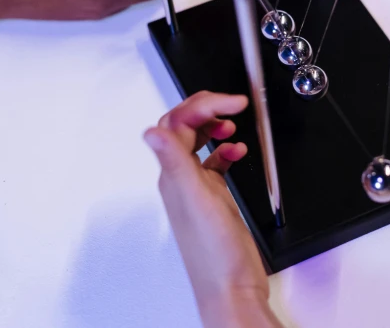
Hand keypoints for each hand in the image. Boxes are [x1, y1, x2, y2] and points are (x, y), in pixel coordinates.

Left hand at [144, 92, 282, 327]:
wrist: (231, 288)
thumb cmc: (215, 254)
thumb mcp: (197, 200)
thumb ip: (175, 163)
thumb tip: (151, 132)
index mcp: (174, 176)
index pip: (178, 124)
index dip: (203, 105)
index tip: (230, 101)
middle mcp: (181, 180)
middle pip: (185, 129)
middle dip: (207, 108)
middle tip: (233, 102)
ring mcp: (197, 189)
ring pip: (198, 144)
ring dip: (214, 127)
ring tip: (232, 122)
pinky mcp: (214, 199)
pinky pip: (214, 165)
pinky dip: (226, 152)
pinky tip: (237, 152)